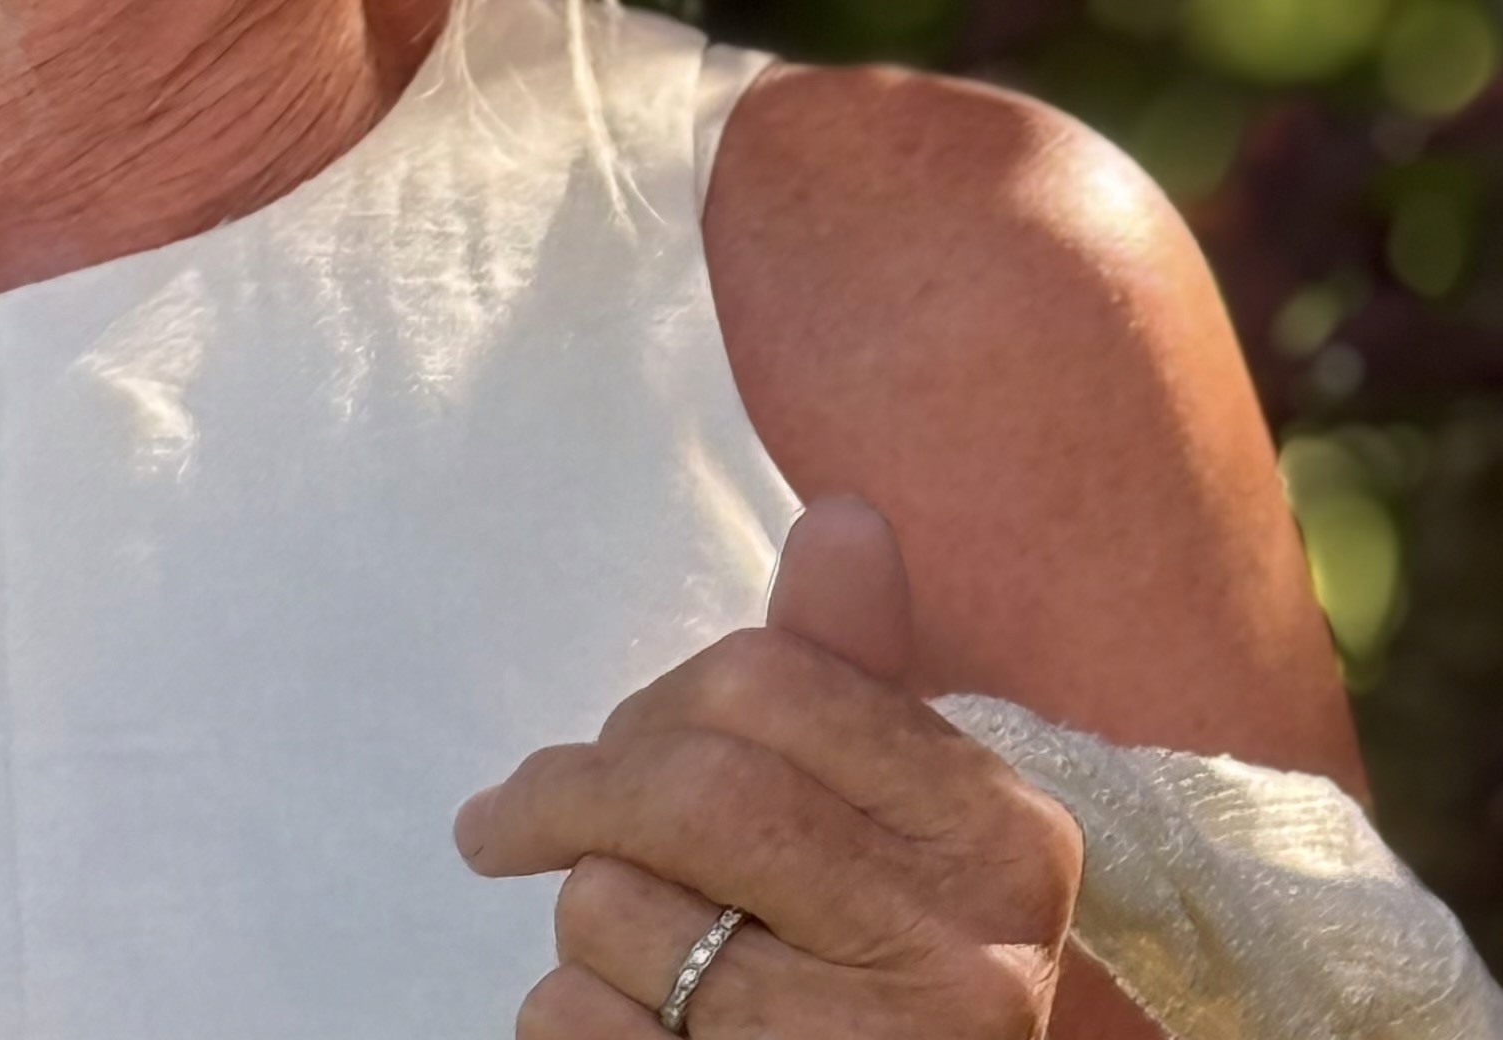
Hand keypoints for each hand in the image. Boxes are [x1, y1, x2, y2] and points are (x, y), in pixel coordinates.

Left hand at [451, 495, 1082, 1034]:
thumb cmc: (881, 963)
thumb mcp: (893, 826)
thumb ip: (849, 679)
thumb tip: (843, 515)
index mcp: (996, 831)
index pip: (768, 680)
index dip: (648, 703)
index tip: (595, 748)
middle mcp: (964, 946)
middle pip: (692, 790)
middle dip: (572, 795)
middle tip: (506, 822)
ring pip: (619, 912)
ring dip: (580, 926)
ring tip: (636, 960)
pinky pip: (582, 1024)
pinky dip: (564, 1018)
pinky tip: (629, 1031)